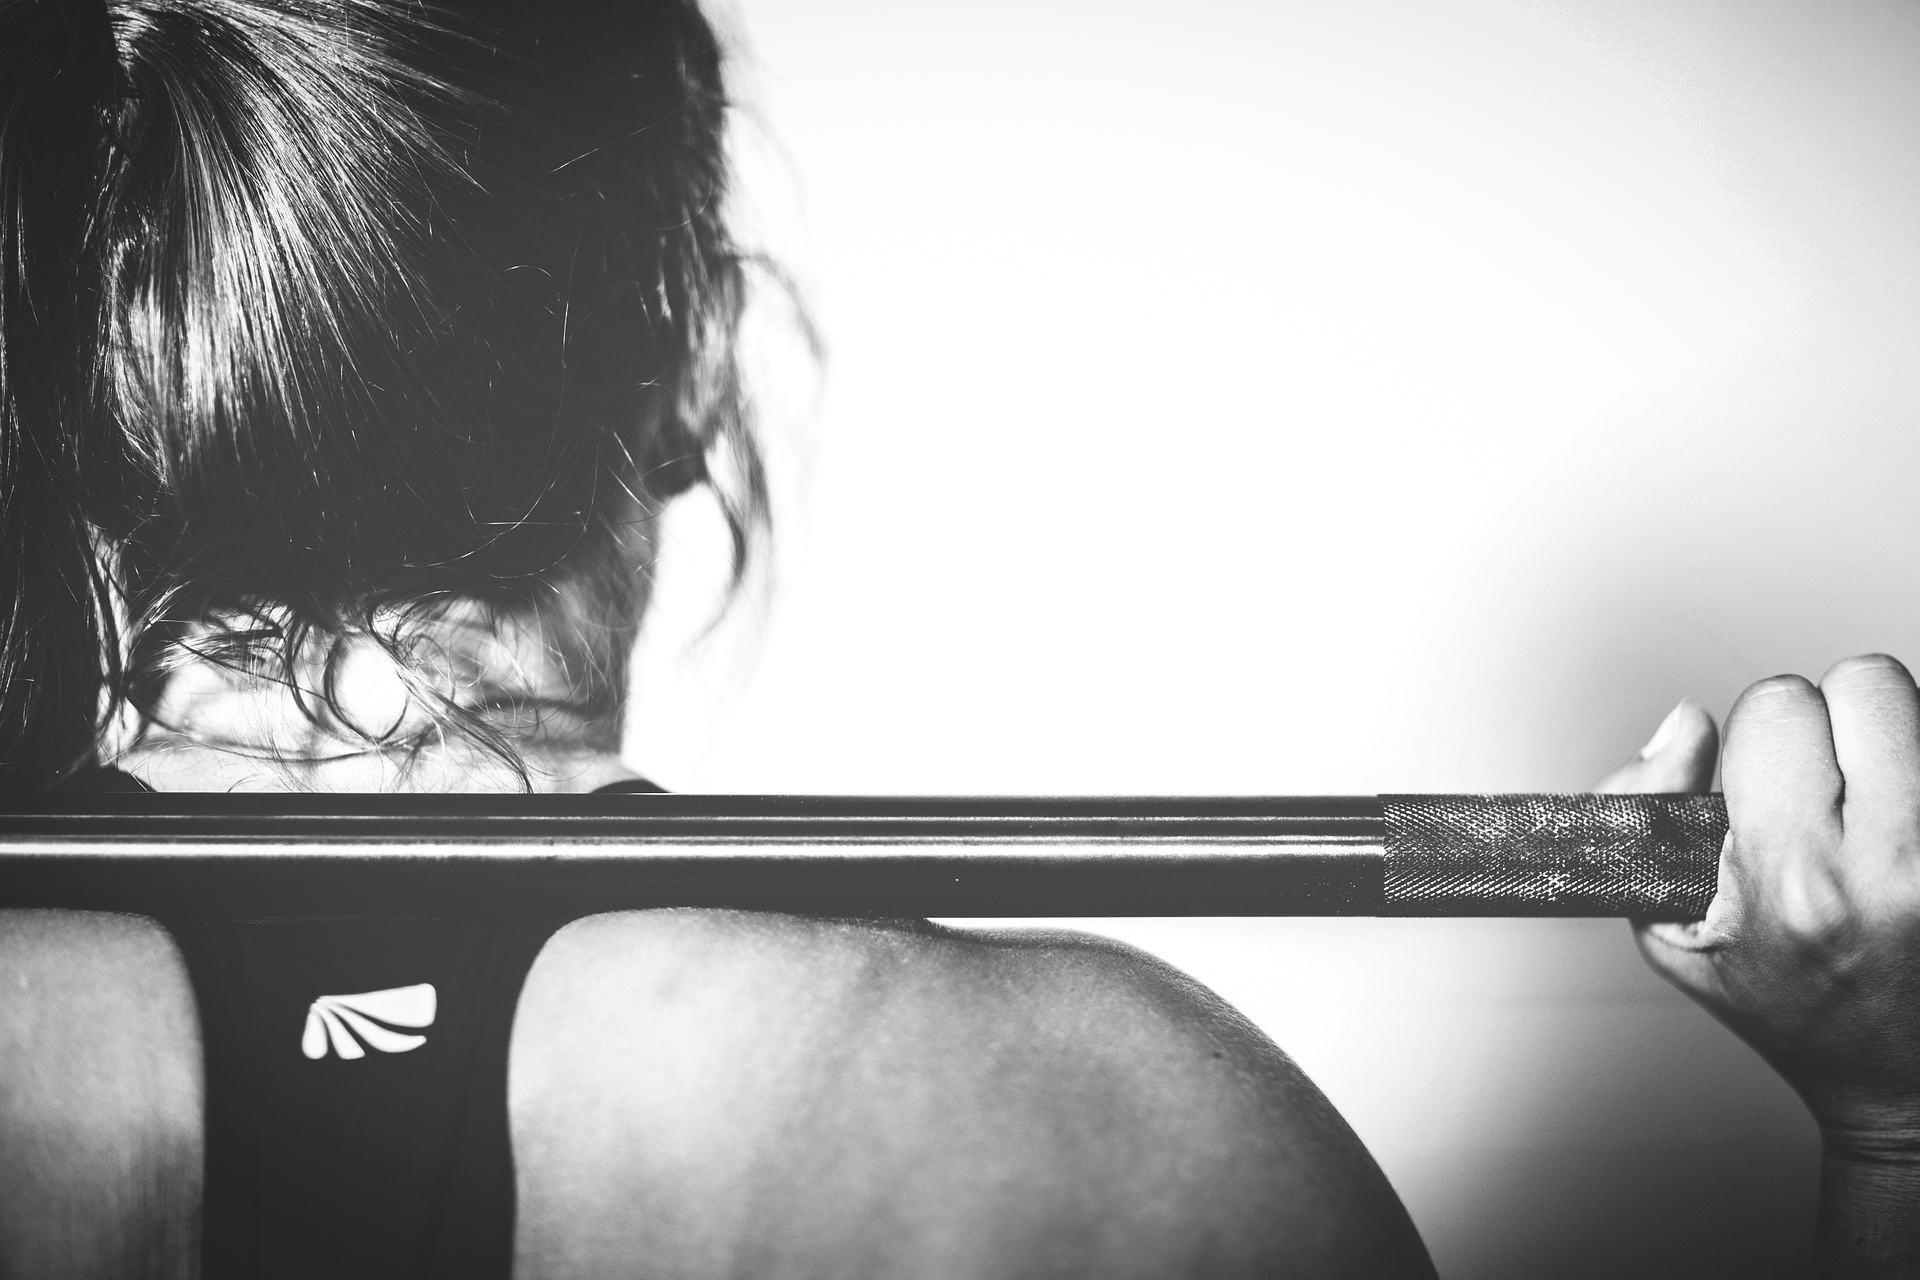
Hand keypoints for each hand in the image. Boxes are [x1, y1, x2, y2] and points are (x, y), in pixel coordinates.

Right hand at [1605, 658, 1919, 1152]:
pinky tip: (1911, 829)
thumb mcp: (1673, 931)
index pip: (1779, 703)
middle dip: (1836, 719)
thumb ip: (1647, 811)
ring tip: (1878, 809)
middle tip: (1831, 784)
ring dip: (1895, 742)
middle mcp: (1896, 865)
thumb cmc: (1796, 1012)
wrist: (1907, 1087)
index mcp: (1798, 878)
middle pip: (1867, 681)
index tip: (1766, 783)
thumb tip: (1687, 721)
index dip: (1761, 734)